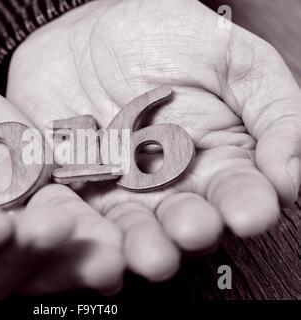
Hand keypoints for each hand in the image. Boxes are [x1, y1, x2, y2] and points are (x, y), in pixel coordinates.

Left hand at [6, 0, 300, 280]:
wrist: (89, 33)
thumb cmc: (165, 39)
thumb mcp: (232, 62)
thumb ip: (273, 112)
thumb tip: (288, 175)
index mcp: (214, 159)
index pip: (237, 191)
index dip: (246, 203)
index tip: (249, 212)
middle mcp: (168, 183)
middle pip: (182, 219)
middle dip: (187, 229)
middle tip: (191, 230)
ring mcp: (118, 188)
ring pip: (131, 225)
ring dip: (139, 243)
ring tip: (148, 254)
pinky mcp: (74, 186)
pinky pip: (77, 212)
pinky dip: (83, 230)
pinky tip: (96, 246)